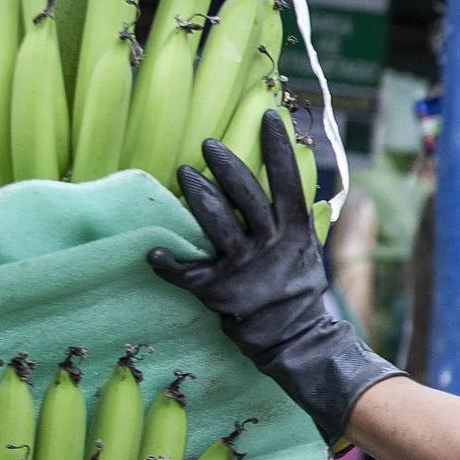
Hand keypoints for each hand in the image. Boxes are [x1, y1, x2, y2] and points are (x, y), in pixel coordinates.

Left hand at [148, 112, 400, 443]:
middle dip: (227, 166)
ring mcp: (246, 269)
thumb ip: (297, 224)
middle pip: (247, 195)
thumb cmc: (298, 296)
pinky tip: (152, 252)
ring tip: (183, 174)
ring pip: (217, 223)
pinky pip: (187, 273)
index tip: (268, 116)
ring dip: (198, 196)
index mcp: (296, 234)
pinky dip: (168, 263)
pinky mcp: (222, 293)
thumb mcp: (307, 255)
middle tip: (207, 144)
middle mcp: (272, 246)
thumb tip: (302, 192)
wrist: (298, 343)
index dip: (277, 149)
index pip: (288, 182)